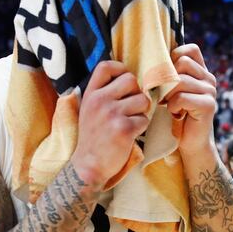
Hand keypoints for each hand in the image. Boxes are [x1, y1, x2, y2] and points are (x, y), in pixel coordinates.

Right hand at [72, 61, 150, 186]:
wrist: (88, 165)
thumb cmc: (92, 137)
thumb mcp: (89, 110)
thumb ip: (102, 93)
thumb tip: (127, 77)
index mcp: (91, 94)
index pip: (106, 66)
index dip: (120, 69)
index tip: (124, 81)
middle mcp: (100, 101)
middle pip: (131, 80)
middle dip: (136, 92)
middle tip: (131, 107)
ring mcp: (112, 114)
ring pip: (143, 100)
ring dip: (141, 111)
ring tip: (130, 122)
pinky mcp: (124, 129)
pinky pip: (144, 119)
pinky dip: (141, 128)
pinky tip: (129, 135)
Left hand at [165, 44, 217, 151]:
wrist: (189, 143)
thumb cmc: (176, 115)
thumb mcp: (171, 90)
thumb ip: (169, 74)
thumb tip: (151, 57)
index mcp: (201, 72)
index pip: (189, 50)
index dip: (174, 58)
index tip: (166, 76)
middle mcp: (208, 78)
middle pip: (182, 63)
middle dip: (167, 78)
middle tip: (164, 94)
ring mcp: (210, 91)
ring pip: (180, 80)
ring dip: (168, 94)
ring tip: (168, 104)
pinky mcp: (208, 105)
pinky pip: (182, 97)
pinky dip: (173, 105)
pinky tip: (175, 113)